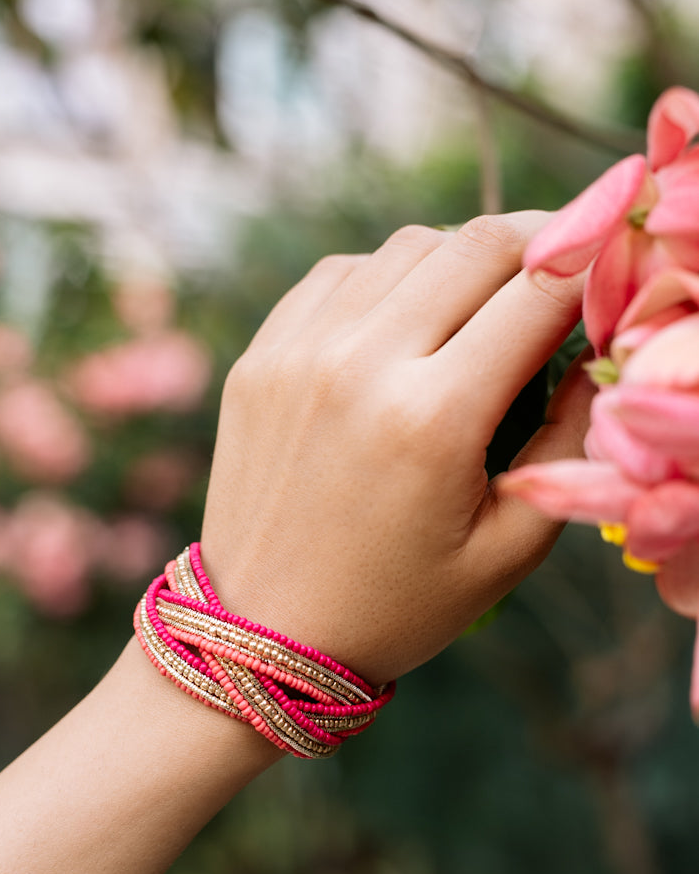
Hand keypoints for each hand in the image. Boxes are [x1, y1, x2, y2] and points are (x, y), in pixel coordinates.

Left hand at [201, 215, 593, 684]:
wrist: (263, 633)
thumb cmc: (396, 605)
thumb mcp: (508, 548)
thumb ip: (568, 443)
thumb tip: (594, 354)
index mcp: (432, 419)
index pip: (540, 290)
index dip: (594, 262)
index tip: (613, 265)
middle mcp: (360, 366)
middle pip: (477, 245)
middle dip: (541, 240)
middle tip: (564, 265)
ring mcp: (299, 352)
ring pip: (407, 247)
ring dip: (462, 259)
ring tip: (482, 302)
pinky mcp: (260, 356)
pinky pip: (340, 273)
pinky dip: (388, 277)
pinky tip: (404, 319)